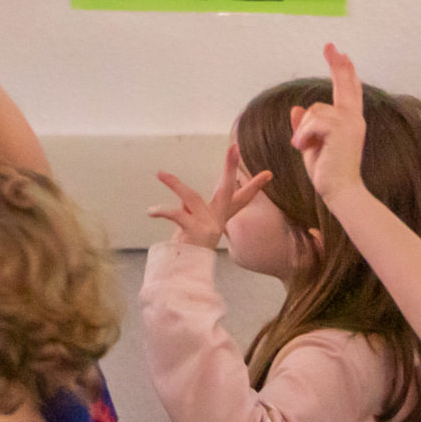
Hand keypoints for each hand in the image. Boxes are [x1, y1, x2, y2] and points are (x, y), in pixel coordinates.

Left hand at [151, 142, 272, 251]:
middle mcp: (218, 219)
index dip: (256, 186)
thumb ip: (192, 207)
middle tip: (234, 148)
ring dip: (174, 184)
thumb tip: (183, 199)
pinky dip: (162, 211)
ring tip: (160, 173)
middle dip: (230, 167)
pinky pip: (176, 214)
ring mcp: (208, 225)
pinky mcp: (195, 231)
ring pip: (191, 196)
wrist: (186, 273)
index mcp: (221, 215)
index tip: (269, 173)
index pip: (242, 198)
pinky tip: (151, 211)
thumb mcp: (194, 223)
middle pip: (227, 189)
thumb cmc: (190, 246)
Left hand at [289, 43, 369, 204]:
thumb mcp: (311, 145)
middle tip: (330, 45)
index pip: (348, 91)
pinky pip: (312, 121)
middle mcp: (353, 119)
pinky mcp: (342, 129)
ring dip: (304, 130)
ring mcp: (350, 123)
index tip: (341, 55)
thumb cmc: (328, 172)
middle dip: (337, 65)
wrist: (340, 192)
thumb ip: (305, 127)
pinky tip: (303, 148)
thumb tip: (296, 109)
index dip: (345, 72)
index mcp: (349, 121)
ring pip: (314, 110)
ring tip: (304, 147)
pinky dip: (303, 136)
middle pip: (344, 85)